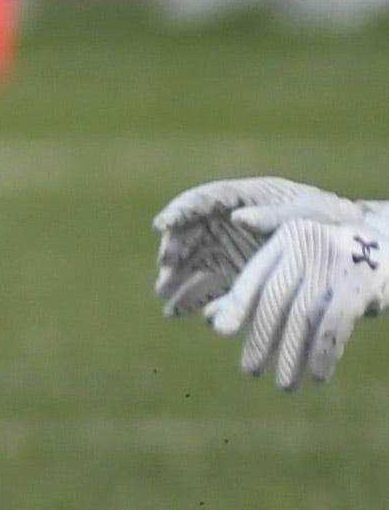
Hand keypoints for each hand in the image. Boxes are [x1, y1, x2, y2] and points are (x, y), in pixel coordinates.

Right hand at [153, 176, 359, 316]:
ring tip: (166, 299)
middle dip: (174, 250)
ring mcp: (228, 249)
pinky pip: (210, 286)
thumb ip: (273, 215)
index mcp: (241, 198)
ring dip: (176, 280)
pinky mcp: (235, 275)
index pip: (203, 200)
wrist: (348, 247)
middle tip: (166, 267)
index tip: (162, 225)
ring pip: (193, 262)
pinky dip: (195, 299)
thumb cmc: (327, 220)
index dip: (179, 211)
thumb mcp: (306, 212)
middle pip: (190, 233)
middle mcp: (226, 223)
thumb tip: (236, 219)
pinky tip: (181, 311)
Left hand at [206, 200, 388, 390]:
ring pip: (304, 316)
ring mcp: (336, 262)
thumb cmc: (334, 261)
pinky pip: (334, 323)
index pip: (256, 275)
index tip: (220, 331)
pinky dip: (324, 352)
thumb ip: (258, 288)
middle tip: (250, 370)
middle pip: (276, 299)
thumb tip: (213, 321)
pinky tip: (318, 374)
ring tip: (285, 383)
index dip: (237, 304)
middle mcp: (308, 246)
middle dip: (262, 338)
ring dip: (293, 354)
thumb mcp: (298, 263)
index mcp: (286, 240)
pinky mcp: (360, 282)